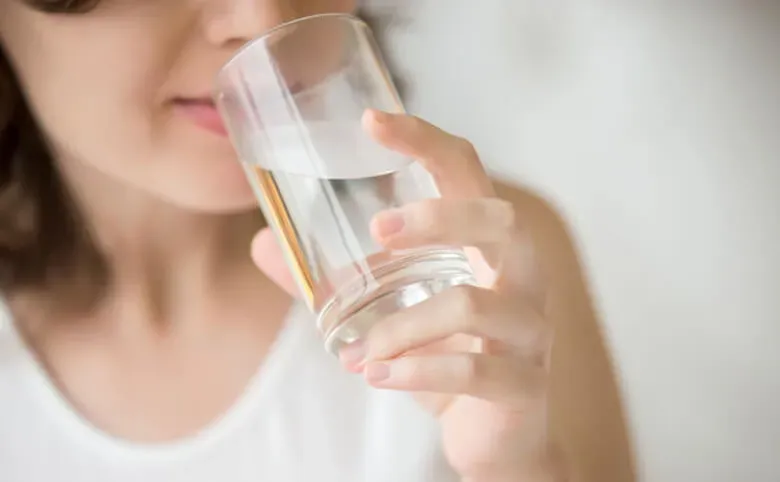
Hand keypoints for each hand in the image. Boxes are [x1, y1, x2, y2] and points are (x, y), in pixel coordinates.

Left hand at [252, 110, 566, 480]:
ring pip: (472, 305)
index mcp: (488, 246)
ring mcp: (530, 331)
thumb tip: (265, 243)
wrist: (497, 438)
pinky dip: (415, 372)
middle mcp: (521, 277)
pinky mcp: (525, 385)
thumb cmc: (447, 357)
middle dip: (436, 218)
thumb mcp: (390, 311)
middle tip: (376, 232)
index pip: (467, 172)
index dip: (425, 139)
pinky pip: (472, 371)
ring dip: (400, 327)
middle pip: (499, 220)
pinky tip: (377, 376)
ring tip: (356, 352)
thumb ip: (333, 280)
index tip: (371, 121)